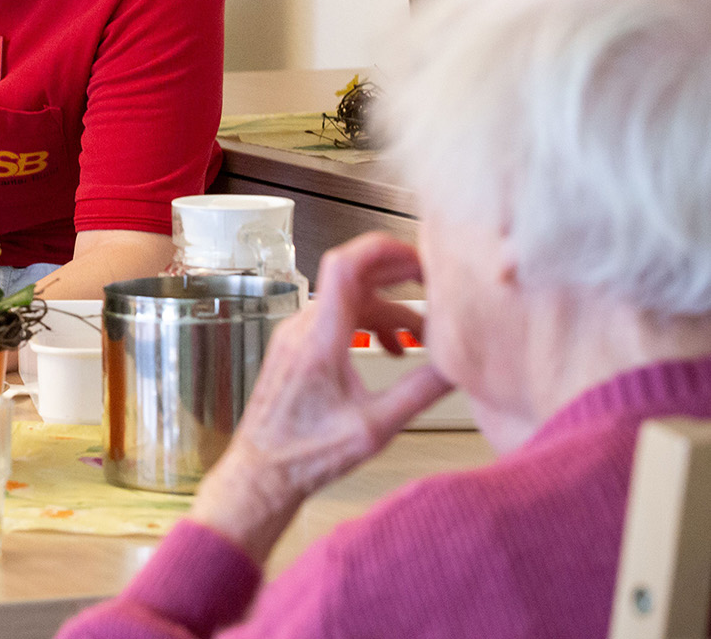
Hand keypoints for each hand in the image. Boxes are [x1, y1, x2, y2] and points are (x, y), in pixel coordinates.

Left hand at [188, 233, 454, 562]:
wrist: (262, 473)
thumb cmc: (307, 455)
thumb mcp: (376, 427)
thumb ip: (420, 391)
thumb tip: (460, 365)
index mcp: (319, 339)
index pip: (346, 266)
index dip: (384, 250)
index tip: (420, 258)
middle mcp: (302, 328)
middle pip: (352, 276)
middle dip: (397, 276)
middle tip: (433, 286)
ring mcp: (294, 335)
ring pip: (347, 300)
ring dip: (387, 309)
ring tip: (419, 337)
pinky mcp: (294, 346)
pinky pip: (334, 318)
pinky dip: (367, 323)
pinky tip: (389, 348)